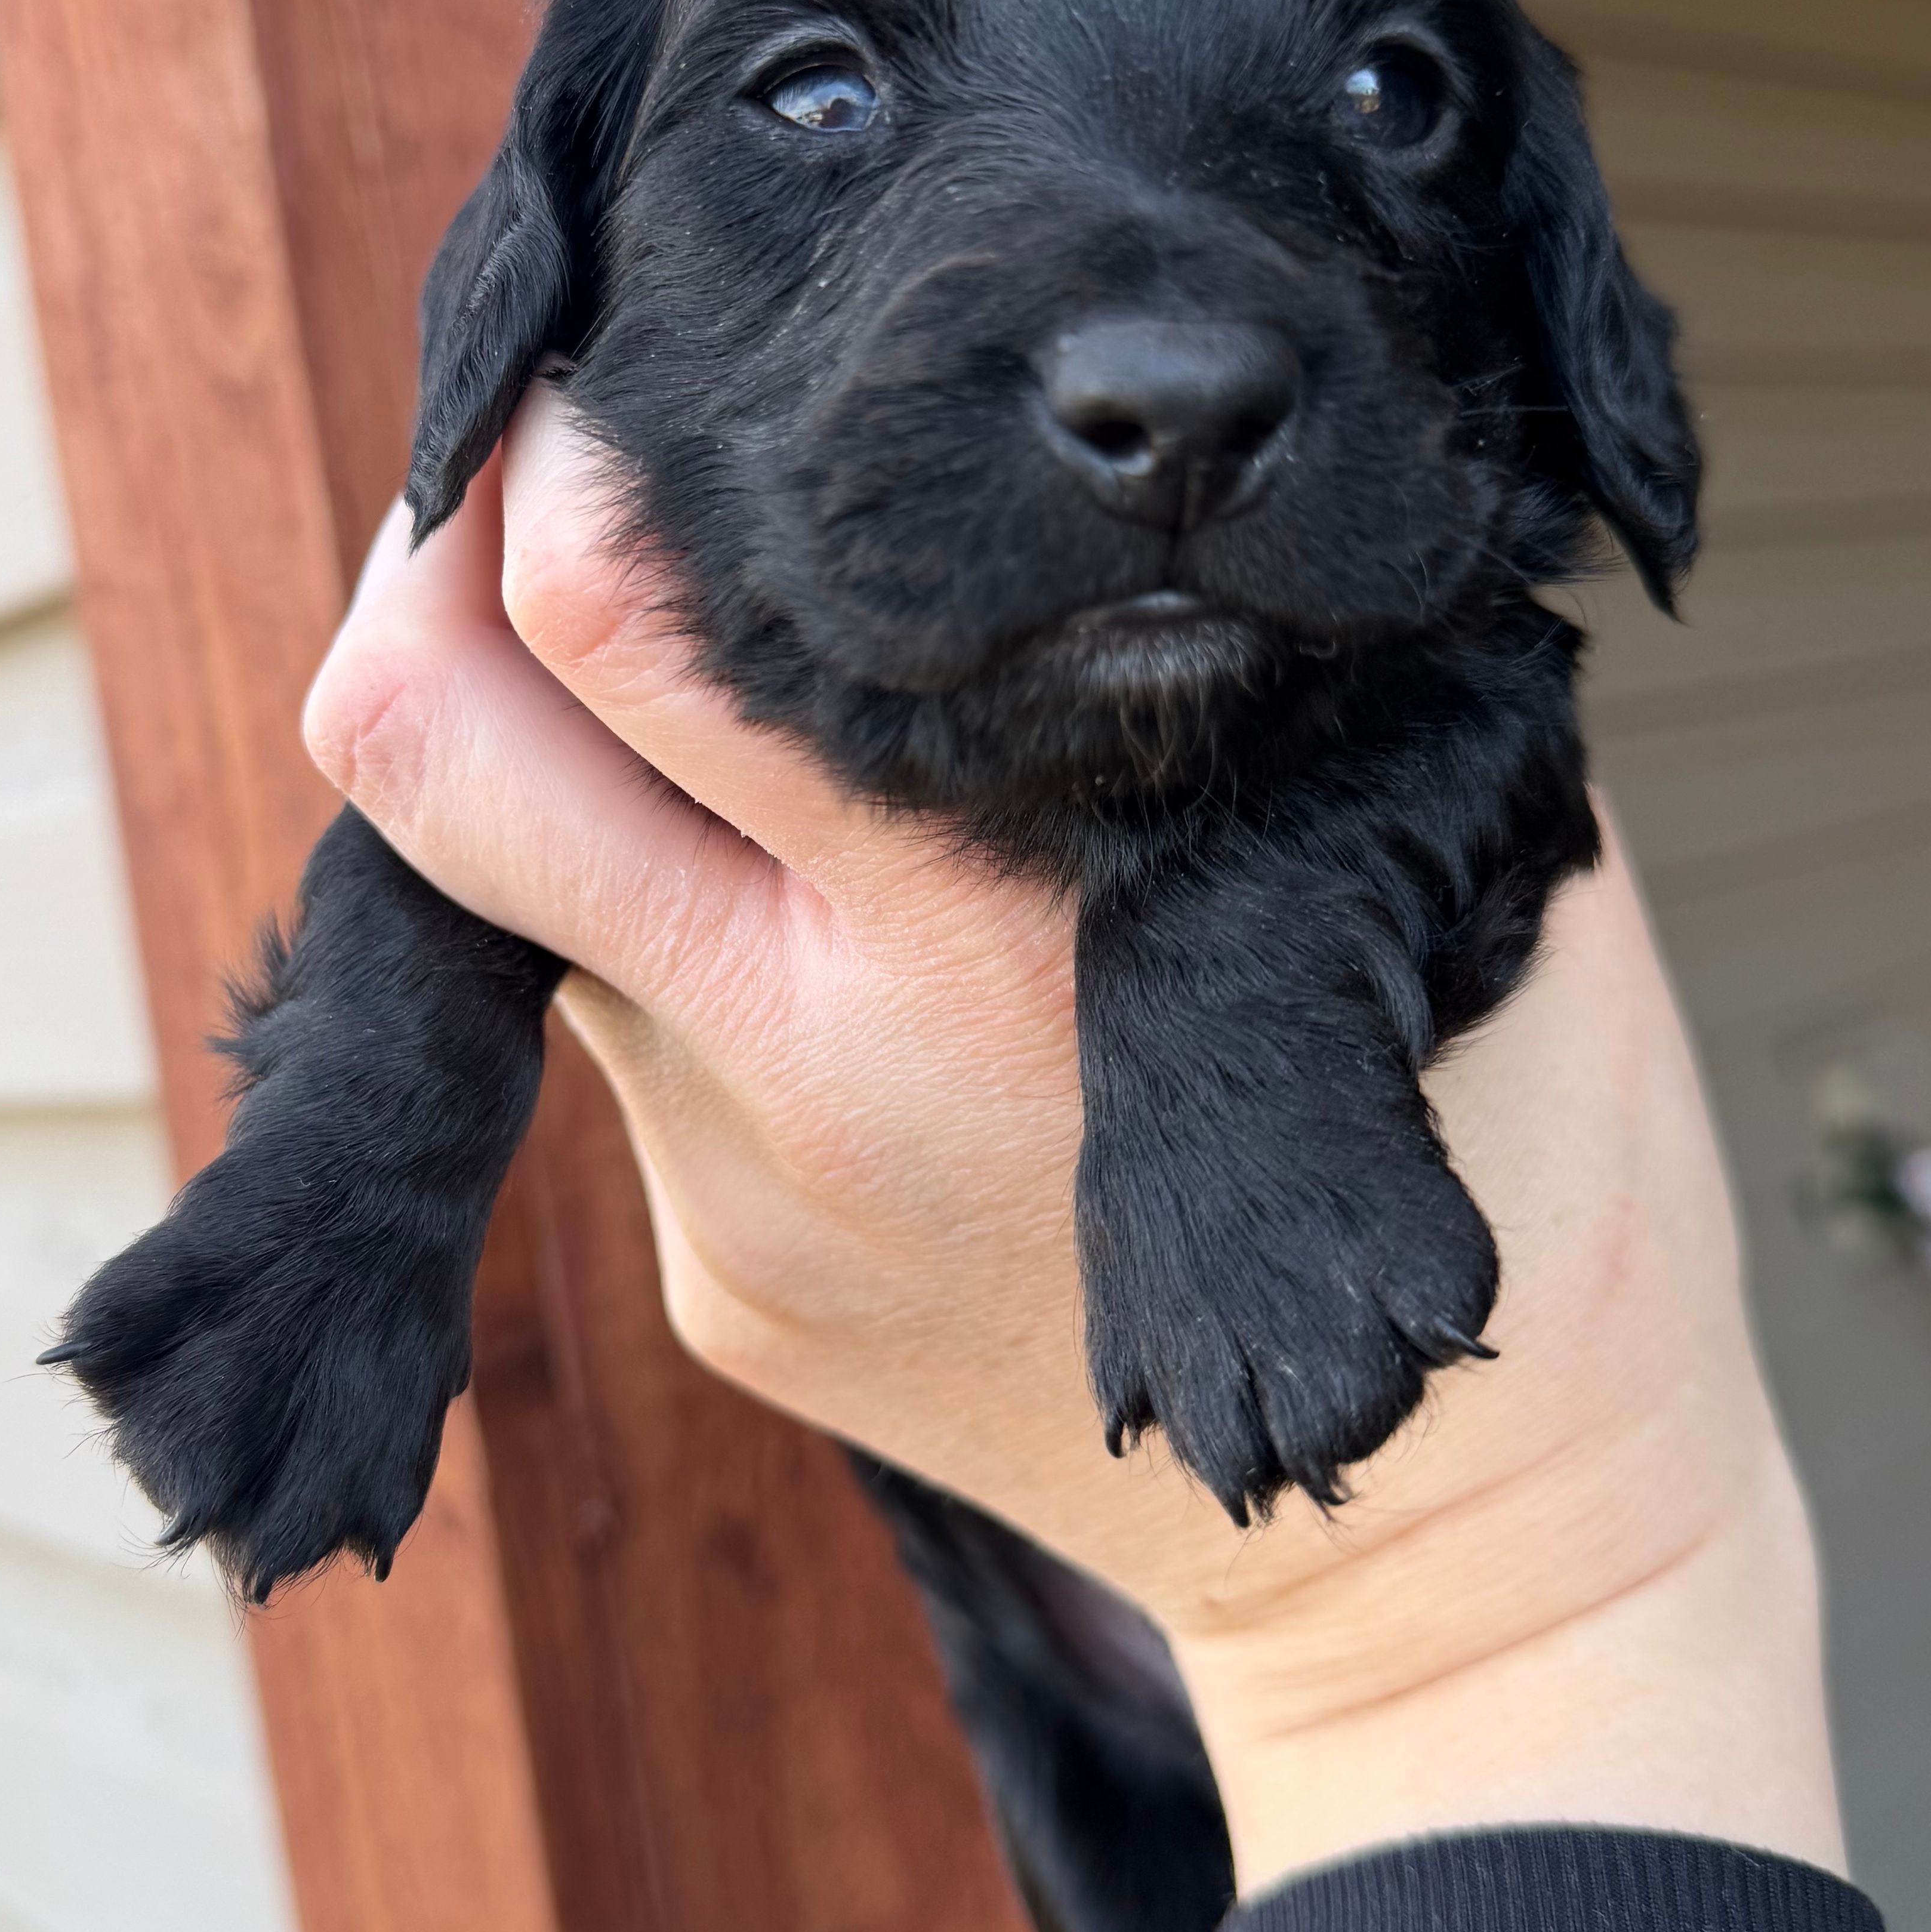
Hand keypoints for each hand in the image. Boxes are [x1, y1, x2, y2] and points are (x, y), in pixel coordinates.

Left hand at [305, 390, 1844, 1895]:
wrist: (1457, 1547)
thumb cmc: (1505, 1143)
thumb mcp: (1404, 835)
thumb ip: (1185, 671)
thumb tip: (1012, 480)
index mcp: (982, 932)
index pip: (604, 626)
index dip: (553, 461)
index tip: (618, 384)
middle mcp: (799, 1072)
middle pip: (425, 756)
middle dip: (429, 579)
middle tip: (536, 489)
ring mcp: (729, 1204)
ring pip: (508, 903)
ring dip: (570, 777)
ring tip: (742, 727)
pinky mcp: (718, 1297)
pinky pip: (621, 1051)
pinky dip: (685, 947)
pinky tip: (850, 949)